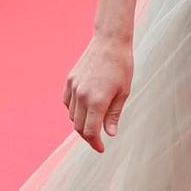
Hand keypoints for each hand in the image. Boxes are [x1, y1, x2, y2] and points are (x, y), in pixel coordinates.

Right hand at [64, 36, 131, 152]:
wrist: (110, 42)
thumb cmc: (122, 67)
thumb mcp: (124, 92)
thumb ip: (114, 114)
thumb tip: (109, 133)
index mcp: (97, 101)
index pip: (90, 131)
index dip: (95, 143)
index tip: (101, 148)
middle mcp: (82, 96)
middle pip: (78, 126)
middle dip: (88, 136)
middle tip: (97, 140)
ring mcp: (73, 87)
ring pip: (71, 115)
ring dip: (80, 123)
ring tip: (93, 123)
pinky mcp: (69, 80)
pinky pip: (67, 102)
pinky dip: (73, 110)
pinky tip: (84, 109)